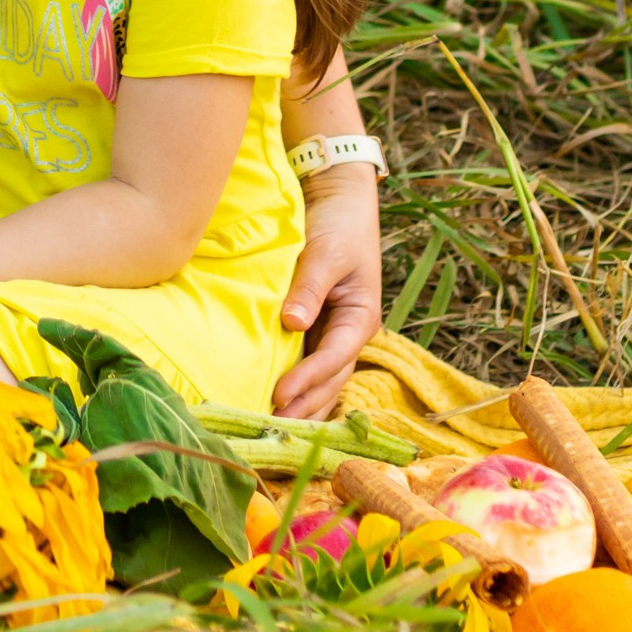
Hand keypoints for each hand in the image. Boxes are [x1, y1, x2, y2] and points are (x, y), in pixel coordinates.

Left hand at [271, 165, 382, 419]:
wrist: (338, 203)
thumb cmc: (338, 226)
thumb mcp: (326, 252)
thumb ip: (310, 288)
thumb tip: (293, 324)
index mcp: (361, 318)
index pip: (334, 358)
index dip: (308, 379)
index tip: (280, 395)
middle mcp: (349, 334)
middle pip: (330, 381)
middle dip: (305, 406)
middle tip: (271, 428)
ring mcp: (332, 336)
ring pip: (321, 382)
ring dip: (301, 406)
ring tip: (270, 428)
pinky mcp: (315, 332)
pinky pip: (306, 367)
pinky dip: (295, 388)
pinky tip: (272, 404)